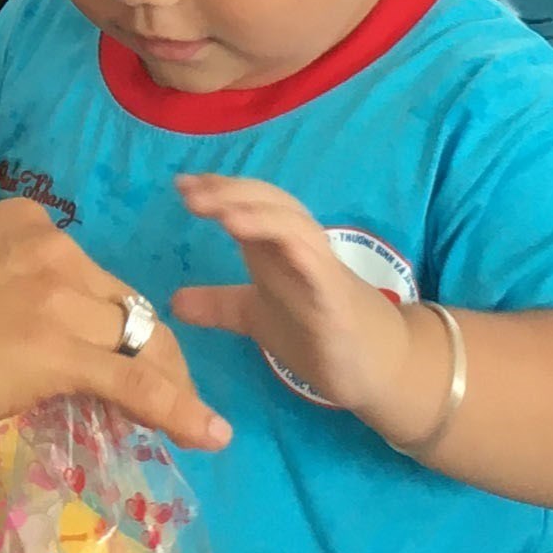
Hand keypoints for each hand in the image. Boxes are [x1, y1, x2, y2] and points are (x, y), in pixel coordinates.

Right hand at [0, 198, 228, 448]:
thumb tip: (17, 335)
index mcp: (23, 225)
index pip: (91, 277)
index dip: (111, 322)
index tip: (114, 355)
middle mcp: (52, 249)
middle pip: (126, 306)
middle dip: (152, 353)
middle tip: (161, 396)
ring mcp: (58, 298)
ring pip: (138, 341)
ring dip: (168, 383)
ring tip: (187, 420)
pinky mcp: (60, 351)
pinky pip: (137, 382)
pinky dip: (179, 410)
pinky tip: (207, 433)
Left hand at [171, 174, 449, 441]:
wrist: (378, 369)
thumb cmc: (318, 333)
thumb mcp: (257, 316)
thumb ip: (221, 305)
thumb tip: (174, 301)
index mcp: (280, 249)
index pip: (253, 203)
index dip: (221, 189)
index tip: (183, 183)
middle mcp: (302, 251)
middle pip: (272, 204)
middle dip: (232, 192)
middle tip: (190, 191)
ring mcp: (323, 274)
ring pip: (296, 229)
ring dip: (259, 215)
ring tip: (220, 213)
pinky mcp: (338, 304)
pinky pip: (321, 271)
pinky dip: (298, 251)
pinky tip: (272, 245)